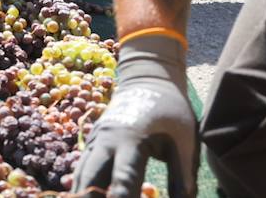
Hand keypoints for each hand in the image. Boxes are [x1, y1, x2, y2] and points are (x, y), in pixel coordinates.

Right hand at [73, 34, 197, 197]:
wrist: (147, 80)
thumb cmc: (170, 112)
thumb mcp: (185, 141)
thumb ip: (182, 177)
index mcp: (132, 140)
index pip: (125, 179)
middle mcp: (106, 141)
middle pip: (90, 179)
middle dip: (91, 197)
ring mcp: (95, 141)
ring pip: (80, 175)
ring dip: (84, 193)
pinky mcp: (92, 143)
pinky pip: (82, 169)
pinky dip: (83, 186)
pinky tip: (86, 196)